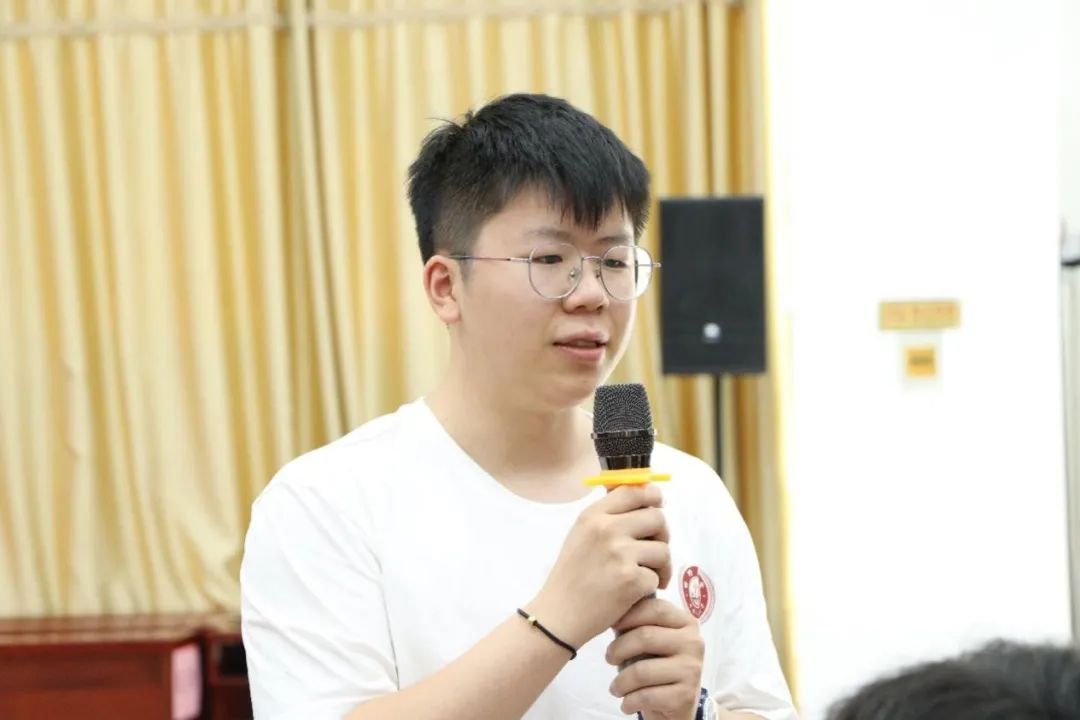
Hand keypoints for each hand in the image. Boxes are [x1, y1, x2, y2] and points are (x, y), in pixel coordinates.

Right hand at [528, 485, 670, 647]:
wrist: (558, 615)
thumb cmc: (571, 575)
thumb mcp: (581, 535)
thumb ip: (608, 517)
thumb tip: (645, 499)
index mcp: (594, 515)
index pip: (635, 490)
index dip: (653, 496)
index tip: (657, 506)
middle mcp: (607, 529)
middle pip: (657, 518)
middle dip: (662, 536)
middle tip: (654, 551)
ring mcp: (620, 554)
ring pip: (663, 549)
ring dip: (661, 565)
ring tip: (647, 575)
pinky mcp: (632, 580)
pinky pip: (657, 577)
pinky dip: (651, 587)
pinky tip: (636, 593)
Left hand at [606, 598, 704, 719]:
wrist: (678, 703)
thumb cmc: (659, 665)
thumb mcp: (653, 639)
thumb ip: (640, 623)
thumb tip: (612, 613)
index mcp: (686, 622)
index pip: (655, 609)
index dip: (629, 615)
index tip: (612, 625)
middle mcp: (693, 643)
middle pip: (645, 637)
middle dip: (618, 648)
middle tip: (609, 658)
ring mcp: (692, 669)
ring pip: (642, 671)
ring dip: (620, 682)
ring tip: (616, 687)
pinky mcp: (686, 695)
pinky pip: (646, 696)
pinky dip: (629, 701)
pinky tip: (627, 703)